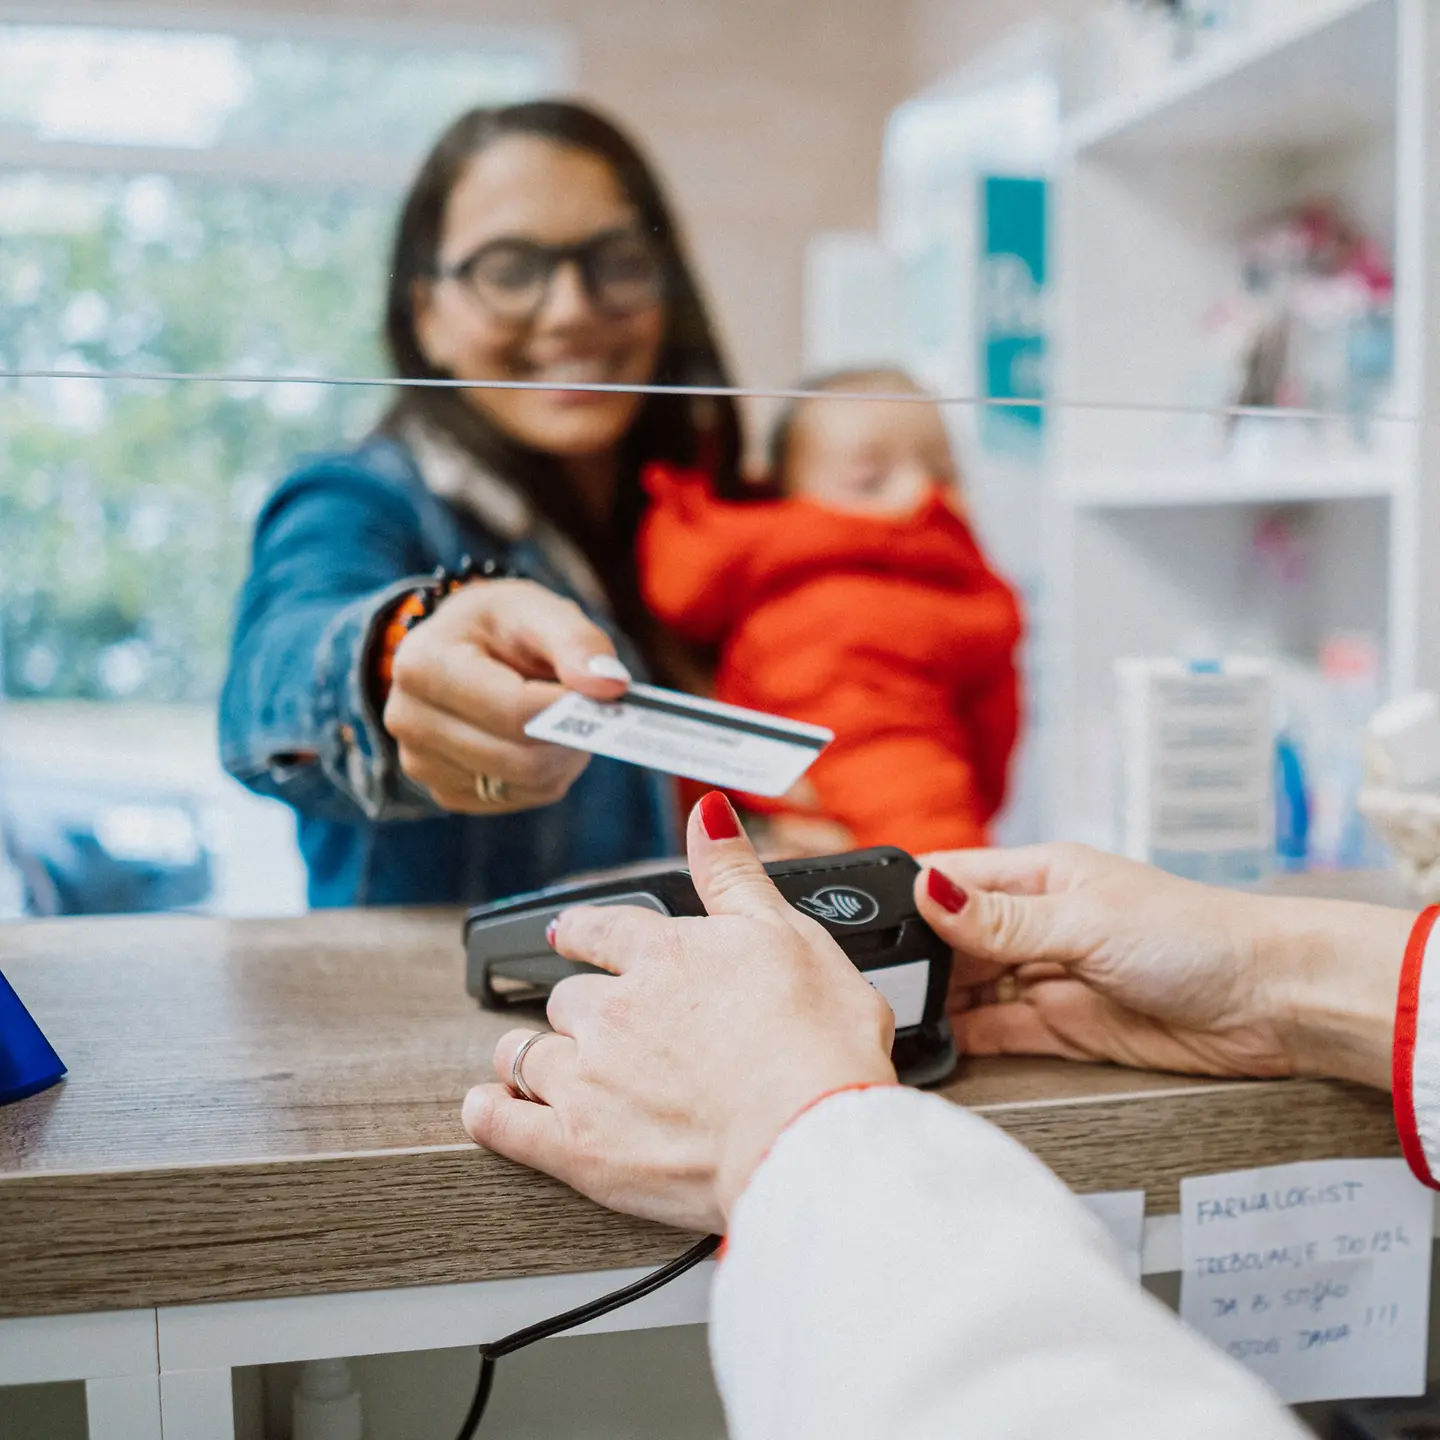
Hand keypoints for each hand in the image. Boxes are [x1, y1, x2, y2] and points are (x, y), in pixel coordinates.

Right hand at [383, 579, 628, 813]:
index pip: (514, 710)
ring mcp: (421, 763)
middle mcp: (409, 720)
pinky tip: (536, 738)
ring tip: (560, 715)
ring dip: (563, 755)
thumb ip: (577, 642)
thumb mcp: (538, 610)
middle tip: (590, 706)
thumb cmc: (501, 626)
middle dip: (571, 735)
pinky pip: (519, 798)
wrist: (462, 648)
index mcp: (424, 664)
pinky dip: (545, 774)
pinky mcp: (443, 792)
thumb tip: (610, 686)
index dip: (570, 708)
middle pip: (522, 758)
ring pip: (527, 783)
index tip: (606, 693)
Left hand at [461, 793, 896, 1231]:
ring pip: (526, 1054)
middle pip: (566, 999)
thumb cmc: (815, 1041)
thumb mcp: (789, 933)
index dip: (581, 934)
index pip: (597, 932)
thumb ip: (734, 873)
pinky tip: (489, 1109)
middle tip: (600, 1027)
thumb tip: (707, 811)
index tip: (571, 937)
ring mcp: (588, 1078)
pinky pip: (504, 1124)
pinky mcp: (576, 1147)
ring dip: (532, 1056)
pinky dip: (491, 1114)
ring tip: (544, 1067)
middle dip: (579, 1010)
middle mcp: (614, 1010)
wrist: (807, 1136)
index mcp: (663, 955)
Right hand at [913, 843, 1409, 1088]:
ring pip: (971, 989)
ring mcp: (1049, 976)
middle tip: (870, 985)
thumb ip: (1001, 919)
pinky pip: (1000, 1032)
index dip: (905, 897)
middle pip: (952, 939)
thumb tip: (926, 891)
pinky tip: (934, 1048)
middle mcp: (1037, 922)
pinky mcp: (1065, 1027)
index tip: (854, 921)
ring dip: (936, 1003)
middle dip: (914, 959)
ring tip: (892, 1020)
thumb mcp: (1085, 920)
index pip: (952, 878)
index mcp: (1039, 874)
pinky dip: (966, 1041)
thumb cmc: (1196, 935)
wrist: (1273, 1003)